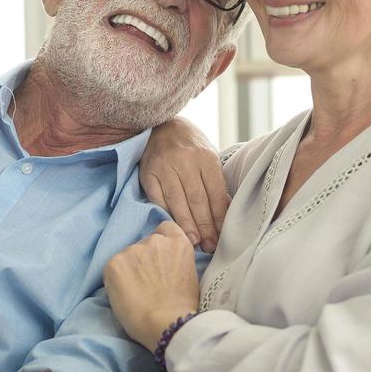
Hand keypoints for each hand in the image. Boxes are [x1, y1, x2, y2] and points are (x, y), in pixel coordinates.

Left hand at [102, 222, 201, 351]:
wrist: (167, 324)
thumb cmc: (182, 308)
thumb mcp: (190, 275)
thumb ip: (175, 260)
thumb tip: (163, 265)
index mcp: (178, 243)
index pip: (165, 228)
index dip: (161, 242)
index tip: (159, 257)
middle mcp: (155, 240)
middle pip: (144, 243)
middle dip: (144, 259)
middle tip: (147, 282)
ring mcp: (133, 250)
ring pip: (127, 256)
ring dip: (130, 269)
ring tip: (136, 292)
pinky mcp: (114, 263)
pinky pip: (113, 269)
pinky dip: (116, 280)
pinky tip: (125, 295)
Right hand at [139, 117, 228, 252]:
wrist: (163, 126)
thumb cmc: (191, 146)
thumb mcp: (208, 157)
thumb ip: (215, 183)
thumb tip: (223, 215)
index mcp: (206, 157)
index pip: (215, 193)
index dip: (219, 218)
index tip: (221, 236)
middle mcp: (186, 161)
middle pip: (197, 200)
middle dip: (205, 227)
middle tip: (209, 246)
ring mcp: (165, 166)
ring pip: (177, 201)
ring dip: (186, 225)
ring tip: (193, 242)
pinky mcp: (148, 173)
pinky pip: (158, 198)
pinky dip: (167, 214)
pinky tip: (173, 227)